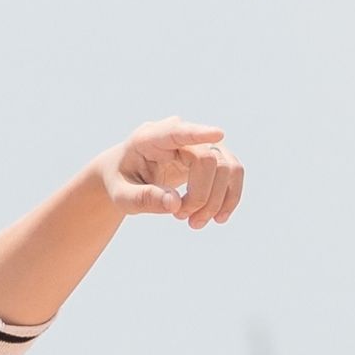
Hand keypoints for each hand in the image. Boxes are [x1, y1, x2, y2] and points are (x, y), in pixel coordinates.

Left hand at [95, 120, 244, 231]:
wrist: (128, 178)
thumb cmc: (121, 183)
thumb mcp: (121, 196)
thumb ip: (143, 198)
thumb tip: (174, 204)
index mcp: (148, 138)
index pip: (176, 132)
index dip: (198, 133)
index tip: (219, 134)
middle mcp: (177, 137)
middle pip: (208, 159)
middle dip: (202, 196)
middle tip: (183, 219)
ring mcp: (198, 144)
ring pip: (226, 166)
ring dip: (217, 200)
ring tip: (196, 222)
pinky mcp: (212, 156)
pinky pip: (233, 172)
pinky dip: (229, 197)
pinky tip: (217, 217)